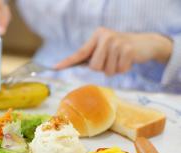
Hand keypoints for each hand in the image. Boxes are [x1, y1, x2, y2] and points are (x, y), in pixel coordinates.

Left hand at [55, 27, 171, 75]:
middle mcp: (105, 36)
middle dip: (102, 68)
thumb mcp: (104, 48)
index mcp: (97, 36)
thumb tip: (74, 67)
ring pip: (106, 70)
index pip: (80, 52)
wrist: (145, 43)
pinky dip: (123, 69)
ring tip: (119, 60)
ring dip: (114, 70)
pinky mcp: (128, 50)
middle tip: (111, 60)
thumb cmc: (119, 49)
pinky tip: (127, 60)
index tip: (55, 68)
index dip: (67, 62)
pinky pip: (119, 70)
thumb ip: (91, 56)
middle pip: (94, 66)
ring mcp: (117, 42)